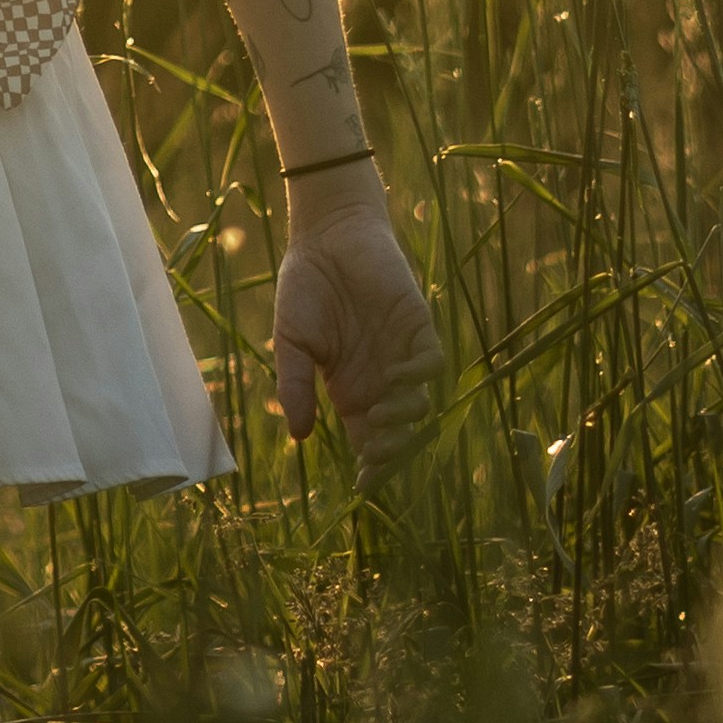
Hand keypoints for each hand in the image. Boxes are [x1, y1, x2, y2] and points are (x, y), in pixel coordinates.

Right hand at [272, 175, 442, 469]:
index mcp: (351, 393)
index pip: (369, 444)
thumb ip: (296, 386)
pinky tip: (395, 377)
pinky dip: (419, 377)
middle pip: (399, 432)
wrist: (326, 235)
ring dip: (405, 418)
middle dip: (393, 452)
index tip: (364, 487)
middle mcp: (381, 382)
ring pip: (418, 403)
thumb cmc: (304, 287)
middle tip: (377, 455)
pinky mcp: (418, 327)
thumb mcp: (292, 342)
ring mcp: (401, 355)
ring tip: (381, 417)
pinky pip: (431, 363)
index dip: (372, 468)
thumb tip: (298, 437)